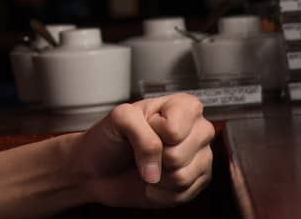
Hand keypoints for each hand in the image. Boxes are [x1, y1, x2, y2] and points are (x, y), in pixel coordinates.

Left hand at [70, 95, 214, 208]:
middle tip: (145, 149)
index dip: (153, 131)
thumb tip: (156, 170)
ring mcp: (200, 157)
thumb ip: (141, 133)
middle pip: (179, 154)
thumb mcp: (120, 118)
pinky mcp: (197, 183)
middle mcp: (197, 130)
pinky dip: (159, 191)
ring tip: (149, 164)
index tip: (145, 126)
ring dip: (157, 176)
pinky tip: (154, 179)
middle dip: (155, 156)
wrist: (99, 167)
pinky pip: (181, 195)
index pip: (175, 129)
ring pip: (182, 177)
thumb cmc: (111, 138)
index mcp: (183, 106)